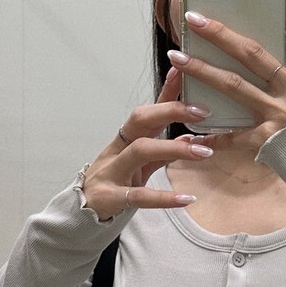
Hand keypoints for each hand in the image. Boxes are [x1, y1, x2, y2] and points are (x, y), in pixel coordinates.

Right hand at [79, 66, 221, 220]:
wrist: (81, 213)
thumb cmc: (114, 183)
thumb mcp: (139, 164)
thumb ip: (164, 152)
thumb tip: (193, 137)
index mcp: (125, 139)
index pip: (148, 110)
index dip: (166, 92)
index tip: (184, 73)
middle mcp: (117, 150)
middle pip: (139, 120)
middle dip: (170, 111)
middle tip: (202, 112)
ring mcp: (112, 172)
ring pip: (140, 151)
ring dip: (174, 148)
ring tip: (204, 152)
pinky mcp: (110, 197)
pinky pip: (139, 195)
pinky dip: (164, 197)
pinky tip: (186, 199)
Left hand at [167, 0, 285, 155]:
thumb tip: (266, 51)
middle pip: (251, 54)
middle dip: (219, 34)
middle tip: (193, 18)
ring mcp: (279, 115)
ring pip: (233, 86)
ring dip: (202, 71)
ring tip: (178, 56)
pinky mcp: (267, 140)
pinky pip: (232, 136)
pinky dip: (211, 137)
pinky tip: (190, 133)